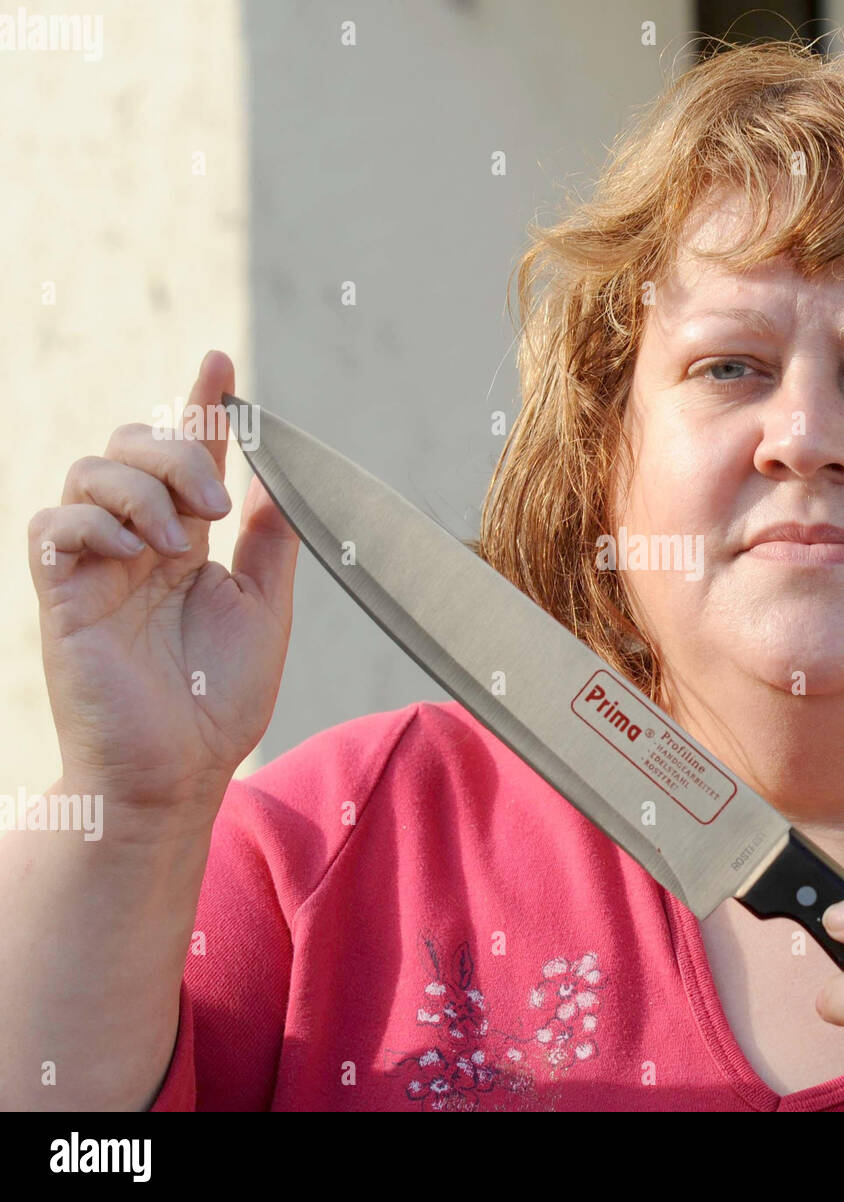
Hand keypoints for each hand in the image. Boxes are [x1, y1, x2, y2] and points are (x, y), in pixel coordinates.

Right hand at [27, 350, 299, 824]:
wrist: (179, 769)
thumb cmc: (221, 699)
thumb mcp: (264, 608)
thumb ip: (267, 540)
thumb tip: (280, 477)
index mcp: (188, 546)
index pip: (188, 458)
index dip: (199, 407)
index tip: (220, 363)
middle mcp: (138, 546)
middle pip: (131, 445)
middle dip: (176, 450)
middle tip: (211, 502)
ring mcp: (96, 567)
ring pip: (90, 469)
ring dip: (141, 485)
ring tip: (178, 537)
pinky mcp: (61, 593)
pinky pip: (55, 523)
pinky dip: (97, 518)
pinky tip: (137, 550)